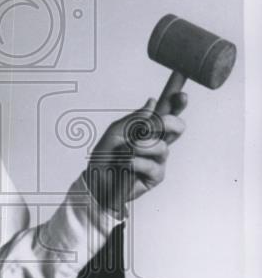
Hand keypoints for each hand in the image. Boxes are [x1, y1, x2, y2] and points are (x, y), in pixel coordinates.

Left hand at [84, 92, 186, 214]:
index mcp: (149, 130)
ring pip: (161, 146)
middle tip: (149, 127)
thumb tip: (152, 102)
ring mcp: (159, 160)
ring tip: (125, 152)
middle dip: (166, 123)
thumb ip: (133, 119)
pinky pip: (151, 165)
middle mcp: (157, 143)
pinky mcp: (157, 176)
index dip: (177, 104)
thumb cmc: (104, 156)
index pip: (167, 114)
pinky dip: (135, 162)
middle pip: (177, 128)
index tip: (181, 96)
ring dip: (140, 147)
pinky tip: (125, 164)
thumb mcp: (115, 133)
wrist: (95, 181)